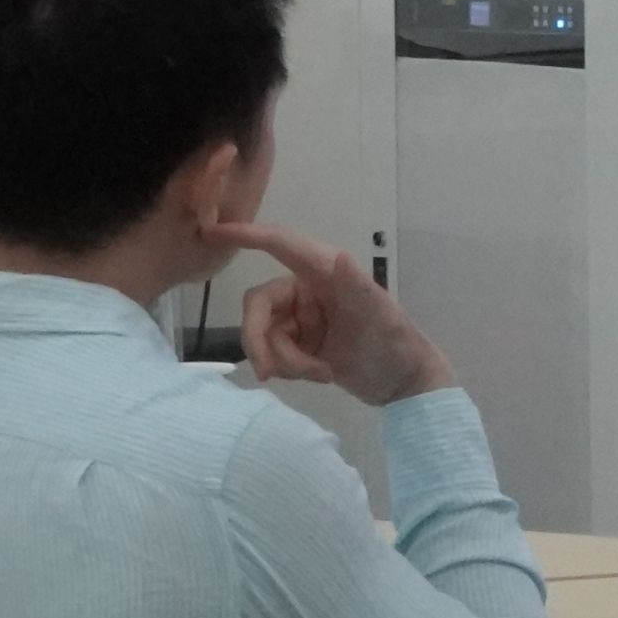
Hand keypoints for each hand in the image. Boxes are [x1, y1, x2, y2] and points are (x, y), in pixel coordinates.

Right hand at [204, 221, 456, 406]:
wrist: (403, 386)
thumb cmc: (397, 345)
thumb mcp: (381, 318)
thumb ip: (358, 287)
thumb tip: (341, 256)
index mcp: (327, 272)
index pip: (282, 245)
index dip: (248, 235)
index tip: (214, 231)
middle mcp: (309, 290)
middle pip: (258, 304)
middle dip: (259, 340)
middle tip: (270, 373)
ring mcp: (302, 318)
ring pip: (263, 334)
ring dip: (284, 361)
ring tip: (319, 373)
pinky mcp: (299, 343)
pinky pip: (272, 353)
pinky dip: (289, 369)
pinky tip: (320, 374)